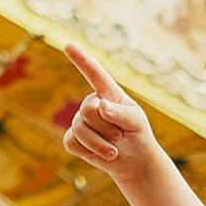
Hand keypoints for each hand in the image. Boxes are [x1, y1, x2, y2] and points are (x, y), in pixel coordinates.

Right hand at [60, 43, 161, 185]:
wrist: (133, 159)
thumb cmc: (137, 134)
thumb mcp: (136, 122)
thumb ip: (121, 113)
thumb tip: (101, 106)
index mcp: (108, 93)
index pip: (94, 74)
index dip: (81, 60)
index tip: (68, 45)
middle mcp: (91, 103)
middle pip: (89, 110)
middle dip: (107, 128)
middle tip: (120, 136)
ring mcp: (80, 120)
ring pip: (81, 130)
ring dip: (101, 145)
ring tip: (114, 150)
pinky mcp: (73, 138)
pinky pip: (72, 143)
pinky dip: (90, 152)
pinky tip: (101, 154)